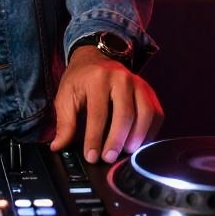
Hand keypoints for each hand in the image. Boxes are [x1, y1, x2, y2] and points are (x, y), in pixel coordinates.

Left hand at [49, 45, 163, 163]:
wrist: (94, 57)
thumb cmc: (80, 79)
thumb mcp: (66, 96)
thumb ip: (64, 122)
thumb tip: (58, 146)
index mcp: (97, 79)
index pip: (98, 113)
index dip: (94, 138)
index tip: (91, 156)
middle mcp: (121, 78)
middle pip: (125, 114)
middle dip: (117, 140)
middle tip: (109, 158)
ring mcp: (138, 83)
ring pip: (145, 114)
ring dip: (137, 137)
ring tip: (126, 152)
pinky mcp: (149, 91)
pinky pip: (156, 113)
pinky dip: (150, 131)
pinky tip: (138, 143)